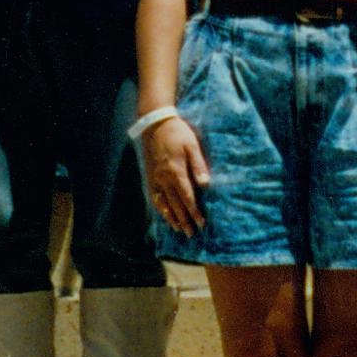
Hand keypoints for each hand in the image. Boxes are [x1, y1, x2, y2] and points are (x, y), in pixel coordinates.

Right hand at [143, 116, 213, 238]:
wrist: (155, 124)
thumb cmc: (177, 132)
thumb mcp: (192, 145)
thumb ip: (198, 165)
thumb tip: (206, 184)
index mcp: (176, 171)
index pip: (187, 197)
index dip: (194, 211)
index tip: (201, 223)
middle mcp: (164, 178)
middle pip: (175, 204)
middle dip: (184, 220)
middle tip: (191, 233)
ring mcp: (155, 178)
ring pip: (163, 203)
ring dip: (171, 217)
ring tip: (178, 229)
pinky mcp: (149, 176)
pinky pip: (154, 196)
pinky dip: (160, 208)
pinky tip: (164, 214)